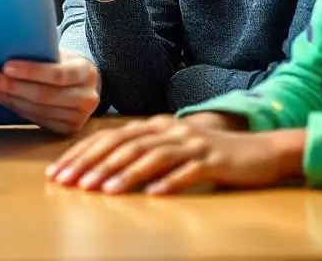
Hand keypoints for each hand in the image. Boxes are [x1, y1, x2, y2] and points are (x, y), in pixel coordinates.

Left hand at [0, 50, 99, 135]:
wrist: (83, 85)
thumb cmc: (64, 64)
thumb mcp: (60, 54)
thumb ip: (42, 54)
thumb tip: (5, 50)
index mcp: (86, 72)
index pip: (58, 74)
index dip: (31, 71)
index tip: (6, 66)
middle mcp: (87, 97)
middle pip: (45, 96)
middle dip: (13, 87)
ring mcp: (79, 117)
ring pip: (38, 110)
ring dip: (9, 99)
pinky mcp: (68, 130)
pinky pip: (37, 120)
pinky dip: (16, 108)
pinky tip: (1, 98)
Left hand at [46, 114, 298, 194]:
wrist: (262, 151)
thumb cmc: (212, 154)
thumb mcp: (174, 148)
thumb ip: (144, 151)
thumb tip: (103, 166)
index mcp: (156, 126)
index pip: (110, 137)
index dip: (82, 153)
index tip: (58, 172)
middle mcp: (171, 130)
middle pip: (124, 144)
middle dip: (93, 164)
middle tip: (69, 183)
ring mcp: (193, 144)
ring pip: (151, 156)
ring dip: (123, 174)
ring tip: (101, 191)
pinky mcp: (214, 161)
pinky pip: (188, 172)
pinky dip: (168, 182)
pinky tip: (152, 195)